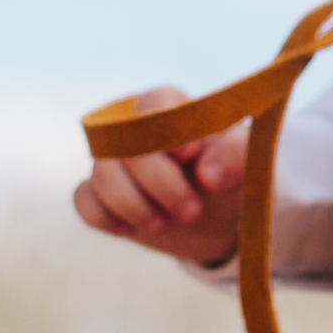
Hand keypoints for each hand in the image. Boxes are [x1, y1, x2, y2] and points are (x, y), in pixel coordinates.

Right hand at [71, 86, 249, 265]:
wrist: (219, 216)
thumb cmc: (232, 175)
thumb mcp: (248, 162)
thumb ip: (237, 155)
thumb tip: (206, 175)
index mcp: (171, 107)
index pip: (155, 103)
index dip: (166, 131)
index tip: (190, 157)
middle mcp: (134, 126)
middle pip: (125, 144)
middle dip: (158, 183)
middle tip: (192, 211)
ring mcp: (114, 159)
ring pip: (102, 174)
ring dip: (134, 205)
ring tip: (163, 224)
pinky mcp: (101, 193)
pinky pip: (83, 200)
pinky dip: (105, 217)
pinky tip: (130, 229)